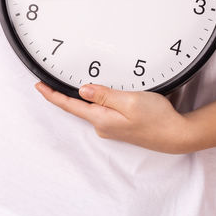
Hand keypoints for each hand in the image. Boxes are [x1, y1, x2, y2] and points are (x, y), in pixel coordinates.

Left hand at [34, 82, 191, 154]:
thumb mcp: (129, 101)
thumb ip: (104, 95)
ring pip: (91, 108)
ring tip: (75, 84)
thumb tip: (82, 90)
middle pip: (78, 107)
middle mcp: (103, 126)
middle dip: (64, 94)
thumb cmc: (157, 118)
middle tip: (49, 80)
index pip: (70, 105)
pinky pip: (103, 111)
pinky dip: (97, 101)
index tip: (38, 86)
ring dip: (82, 97)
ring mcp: (112, 128)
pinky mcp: (121, 126)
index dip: (52, 95)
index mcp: (101, 119)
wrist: (176, 135)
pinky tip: (101, 94)